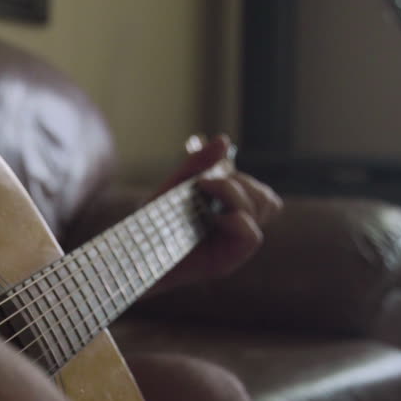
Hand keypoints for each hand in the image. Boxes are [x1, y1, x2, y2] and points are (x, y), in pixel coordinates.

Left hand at [156, 134, 282, 281]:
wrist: (135, 252)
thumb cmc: (152, 221)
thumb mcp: (175, 184)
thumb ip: (199, 162)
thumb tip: (224, 139)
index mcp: (226, 209)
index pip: (256, 189)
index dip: (238, 175)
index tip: (203, 173)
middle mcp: (235, 226)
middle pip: (265, 197)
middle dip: (239, 182)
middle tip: (205, 183)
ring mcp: (233, 243)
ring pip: (264, 209)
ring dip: (236, 195)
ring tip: (205, 198)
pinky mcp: (227, 261)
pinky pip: (253, 236)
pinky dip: (236, 220)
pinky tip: (213, 219)